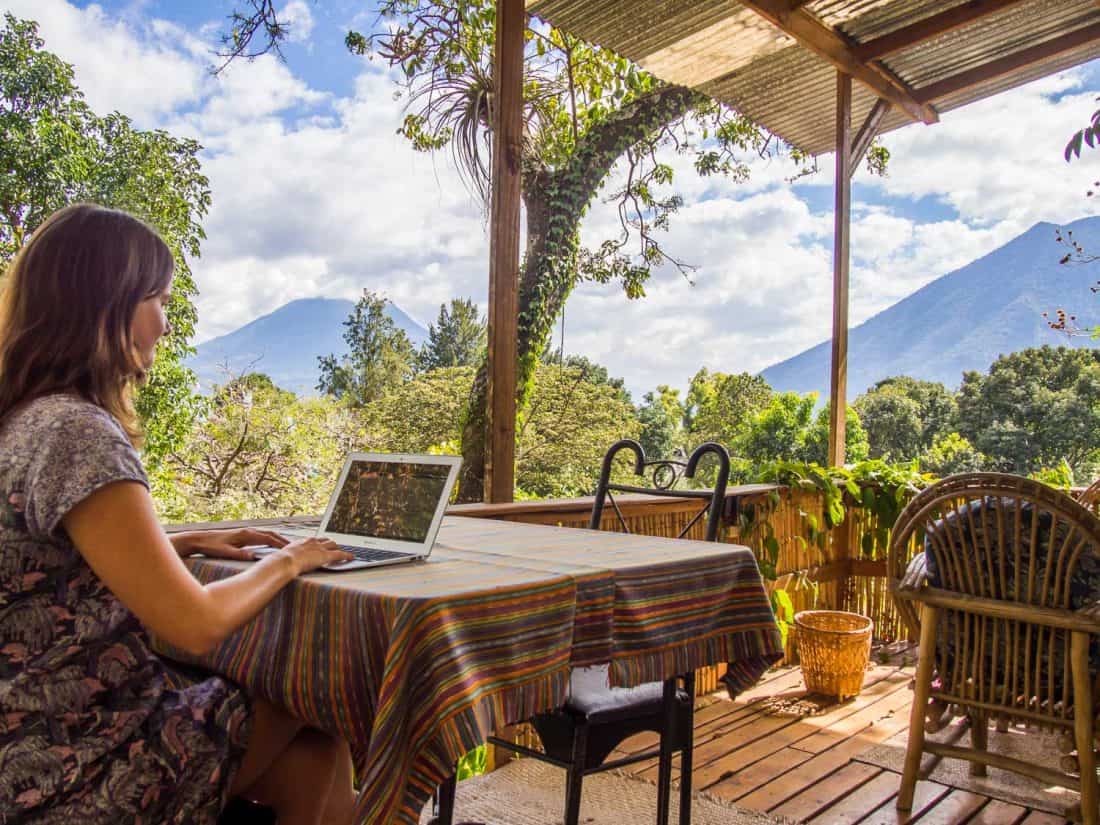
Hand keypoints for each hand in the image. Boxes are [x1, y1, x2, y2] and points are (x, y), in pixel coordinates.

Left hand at [172, 528, 289, 560]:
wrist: (198, 539)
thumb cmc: (211, 546)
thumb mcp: (225, 552)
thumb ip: (239, 555)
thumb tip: (253, 558)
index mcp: (246, 535)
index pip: (268, 539)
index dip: (281, 544)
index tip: (291, 549)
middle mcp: (248, 532)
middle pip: (271, 535)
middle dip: (284, 541)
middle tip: (297, 548)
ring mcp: (246, 533)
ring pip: (267, 535)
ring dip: (278, 540)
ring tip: (289, 547)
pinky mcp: (243, 536)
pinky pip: (261, 537)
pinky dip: (271, 541)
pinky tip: (273, 547)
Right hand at [277, 537, 353, 575]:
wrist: (285, 561)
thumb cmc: (281, 561)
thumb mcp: (283, 557)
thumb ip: (285, 558)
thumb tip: (276, 564)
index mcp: (303, 542)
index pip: (315, 540)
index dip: (319, 543)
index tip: (321, 546)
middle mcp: (313, 542)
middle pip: (326, 540)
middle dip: (330, 544)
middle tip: (334, 548)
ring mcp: (320, 548)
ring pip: (333, 545)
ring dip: (338, 549)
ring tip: (343, 553)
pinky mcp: (326, 555)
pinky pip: (340, 554)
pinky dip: (346, 556)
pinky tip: (351, 557)